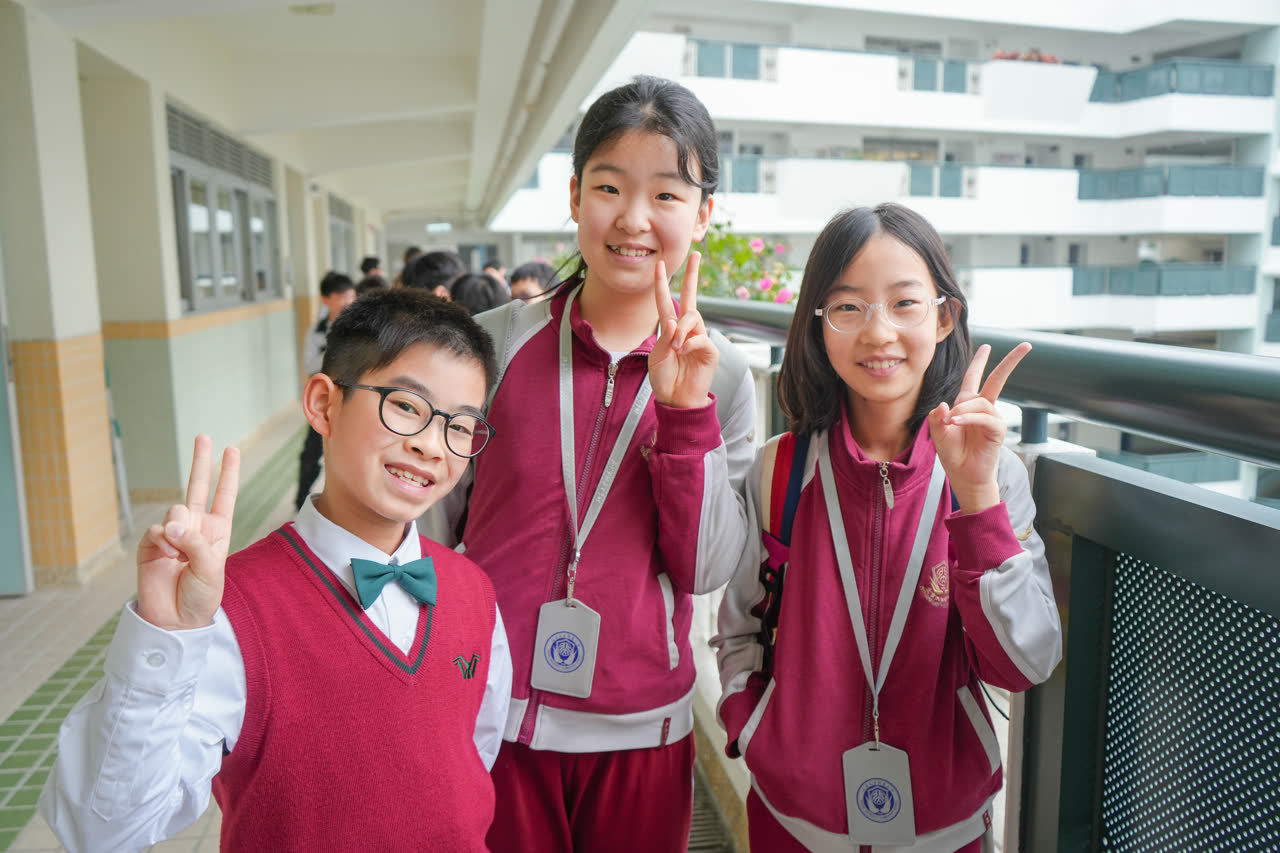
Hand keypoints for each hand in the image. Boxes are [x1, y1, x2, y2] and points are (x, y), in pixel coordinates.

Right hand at [136, 435, 239, 630]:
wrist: (175, 619)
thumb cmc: (201, 596)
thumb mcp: (211, 569)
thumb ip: (195, 544)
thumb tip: (171, 525)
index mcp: (217, 531)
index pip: (224, 496)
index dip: (228, 473)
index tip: (231, 449)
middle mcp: (195, 527)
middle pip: (198, 487)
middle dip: (201, 461)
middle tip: (203, 436)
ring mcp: (173, 533)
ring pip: (177, 510)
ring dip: (180, 531)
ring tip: (180, 555)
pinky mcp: (152, 543)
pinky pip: (158, 529)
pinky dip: (163, 542)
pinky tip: (165, 557)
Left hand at [649, 251, 718, 408]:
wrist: (676, 400)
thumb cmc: (665, 379)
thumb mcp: (657, 357)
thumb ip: (665, 338)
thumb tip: (675, 321)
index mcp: (670, 329)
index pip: (667, 301)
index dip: (663, 283)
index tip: (660, 265)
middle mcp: (687, 329)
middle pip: (691, 296)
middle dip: (693, 275)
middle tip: (696, 254)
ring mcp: (699, 338)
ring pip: (693, 317)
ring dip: (681, 330)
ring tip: (676, 348)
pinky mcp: (710, 349)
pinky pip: (699, 337)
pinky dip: (689, 344)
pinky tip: (684, 353)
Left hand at [928, 343, 1030, 513]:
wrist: (964, 476)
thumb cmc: (953, 454)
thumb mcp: (938, 434)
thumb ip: (937, 419)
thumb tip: (944, 405)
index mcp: (967, 404)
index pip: (974, 378)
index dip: (979, 362)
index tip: (987, 345)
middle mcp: (982, 408)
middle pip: (997, 379)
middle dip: (1010, 362)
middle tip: (1026, 345)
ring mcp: (992, 419)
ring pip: (981, 402)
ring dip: (964, 409)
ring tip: (952, 422)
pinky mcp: (997, 431)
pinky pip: (986, 418)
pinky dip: (970, 418)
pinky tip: (957, 422)